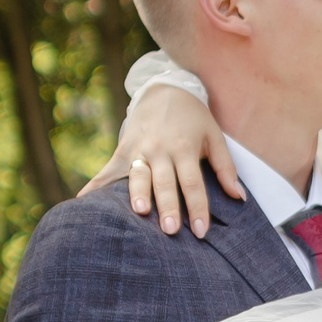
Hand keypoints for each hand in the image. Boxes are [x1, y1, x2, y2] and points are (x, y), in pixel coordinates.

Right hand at [84, 85, 240, 236]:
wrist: (164, 89)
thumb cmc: (193, 118)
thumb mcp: (214, 136)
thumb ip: (225, 167)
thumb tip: (239, 197)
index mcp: (185, 147)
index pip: (193, 183)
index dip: (198, 208)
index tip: (201, 232)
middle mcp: (160, 149)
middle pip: (165, 182)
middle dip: (168, 206)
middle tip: (170, 230)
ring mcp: (139, 149)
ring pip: (137, 176)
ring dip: (137, 194)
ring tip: (139, 213)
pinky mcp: (123, 150)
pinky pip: (109, 171)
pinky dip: (95, 187)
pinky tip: (82, 204)